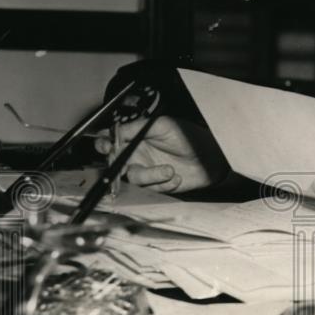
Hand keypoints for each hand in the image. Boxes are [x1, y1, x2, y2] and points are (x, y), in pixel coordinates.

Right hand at [94, 116, 228, 193]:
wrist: (211, 157)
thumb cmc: (189, 136)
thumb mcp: (163, 125)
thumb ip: (138, 128)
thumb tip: (116, 130)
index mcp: (135, 139)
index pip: (110, 142)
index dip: (104, 144)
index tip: (107, 146)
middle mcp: (137, 156)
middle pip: (115, 163)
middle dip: (119, 165)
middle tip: (128, 164)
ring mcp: (146, 172)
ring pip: (133, 178)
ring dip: (150, 175)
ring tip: (169, 170)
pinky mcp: (157, 186)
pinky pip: (151, 189)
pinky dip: (164, 183)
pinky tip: (176, 177)